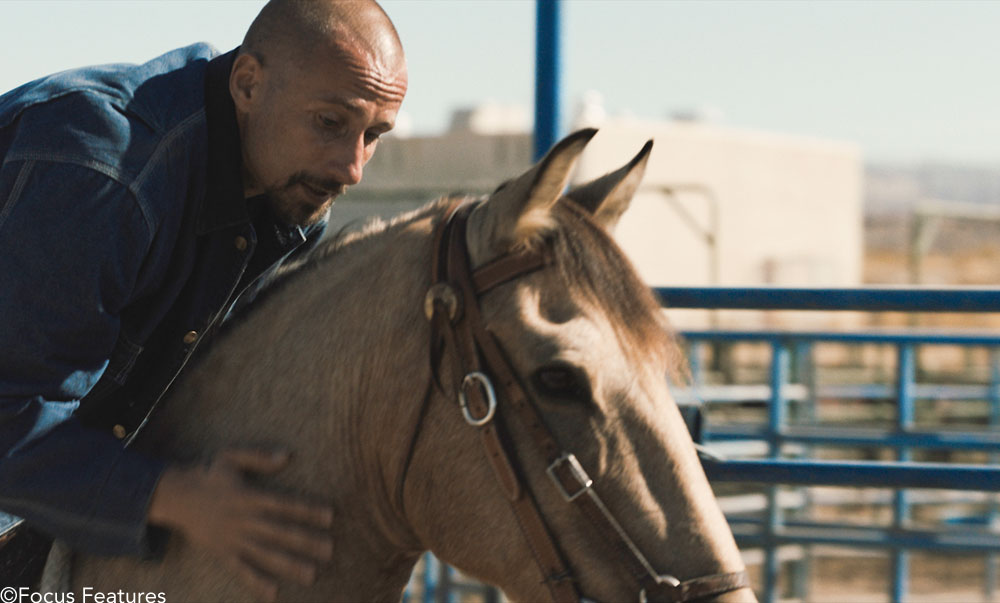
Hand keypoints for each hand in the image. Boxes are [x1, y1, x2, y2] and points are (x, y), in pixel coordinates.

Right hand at [148, 448, 334, 600]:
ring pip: (264, 554)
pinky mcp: (222, 553)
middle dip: (305, 541)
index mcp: (248, 496)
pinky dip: (256, 582)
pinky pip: (241, 569)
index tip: (330, 516)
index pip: (283, 504)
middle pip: (279, 532)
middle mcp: (243, 520)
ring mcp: (233, 539)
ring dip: (289, 565)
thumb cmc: (209, 474)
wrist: (175, 496)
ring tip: (311, 575)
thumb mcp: (231, 457)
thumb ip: (259, 457)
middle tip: (330, 550)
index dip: (306, 510)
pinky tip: (273, 593)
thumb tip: (287, 456)